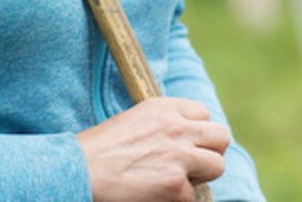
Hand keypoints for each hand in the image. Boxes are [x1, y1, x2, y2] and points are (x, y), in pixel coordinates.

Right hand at [77, 96, 228, 200]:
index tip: (186, 145)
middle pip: (221, 137)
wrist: (80, 170)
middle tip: (193, 165)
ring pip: (217, 166)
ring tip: (176, 182)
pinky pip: (193, 196)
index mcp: (165, 108)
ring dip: (201, 177)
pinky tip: (157, 196)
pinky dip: (178, 200)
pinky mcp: (175, 184)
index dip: (197, 133)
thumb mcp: (135, 120)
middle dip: (211, 153)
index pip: (204, 115)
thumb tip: (185, 138)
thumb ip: (164, 124)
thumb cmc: (99, 149)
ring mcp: (179, 155)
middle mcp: (177, 127)